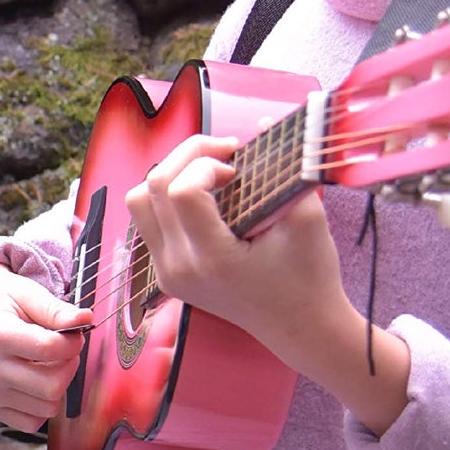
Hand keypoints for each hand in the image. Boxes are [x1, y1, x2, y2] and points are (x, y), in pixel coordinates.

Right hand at [0, 264, 89, 430]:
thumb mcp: (26, 293)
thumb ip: (55, 309)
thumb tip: (85, 321)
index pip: (51, 350)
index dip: (74, 341)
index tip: (72, 333)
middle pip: (52, 386)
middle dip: (68, 367)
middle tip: (62, 350)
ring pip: (47, 407)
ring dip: (56, 386)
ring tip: (45, 364)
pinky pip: (31, 422)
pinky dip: (41, 404)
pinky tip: (34, 381)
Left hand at [126, 134, 351, 356]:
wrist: (300, 327)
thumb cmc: (310, 276)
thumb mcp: (307, 219)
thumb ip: (284, 169)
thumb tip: (259, 122)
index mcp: (212, 260)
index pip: (181, 191)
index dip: (206, 164)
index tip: (238, 167)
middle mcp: (179, 269)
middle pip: (151, 189)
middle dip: (187, 156)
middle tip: (224, 154)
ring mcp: (167, 273)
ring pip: (139, 203)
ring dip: (171, 175)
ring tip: (211, 173)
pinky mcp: (165, 273)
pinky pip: (148, 221)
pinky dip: (169, 198)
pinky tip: (206, 196)